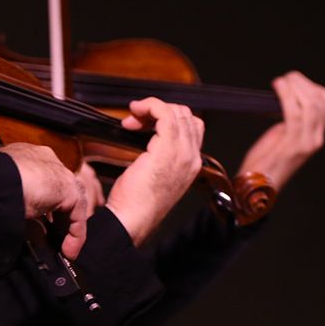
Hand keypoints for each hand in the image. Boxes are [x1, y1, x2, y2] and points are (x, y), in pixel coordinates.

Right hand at [0, 142, 93, 258]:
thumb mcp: (5, 202)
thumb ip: (23, 217)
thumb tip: (38, 237)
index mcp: (22, 157)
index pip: (41, 181)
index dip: (45, 206)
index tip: (42, 226)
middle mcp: (42, 159)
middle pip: (60, 190)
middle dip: (60, 217)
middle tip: (56, 240)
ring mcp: (57, 171)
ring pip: (72, 201)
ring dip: (69, 227)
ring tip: (64, 249)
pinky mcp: (67, 186)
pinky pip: (77, 213)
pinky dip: (75, 233)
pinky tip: (68, 250)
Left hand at [105, 98, 204, 245]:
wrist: (132, 220)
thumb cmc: (135, 201)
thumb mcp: (154, 174)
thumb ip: (158, 154)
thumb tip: (145, 132)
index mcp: (192, 163)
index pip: (191, 126)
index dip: (168, 117)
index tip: (142, 123)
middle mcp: (192, 157)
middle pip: (186, 116)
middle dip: (159, 110)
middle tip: (135, 120)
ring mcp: (183, 154)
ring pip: (177, 112)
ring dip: (152, 107)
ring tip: (133, 117)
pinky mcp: (167, 150)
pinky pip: (165, 114)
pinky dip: (150, 106)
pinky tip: (136, 111)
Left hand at [237, 70, 324, 192]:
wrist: (258, 188)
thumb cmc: (265, 161)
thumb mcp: (282, 136)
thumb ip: (290, 118)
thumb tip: (288, 96)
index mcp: (315, 135)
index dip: (313, 86)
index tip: (294, 80)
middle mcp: (316, 138)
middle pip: (323, 101)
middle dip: (304, 83)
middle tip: (287, 78)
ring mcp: (306, 143)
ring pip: (312, 105)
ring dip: (296, 87)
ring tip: (281, 82)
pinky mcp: (293, 146)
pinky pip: (295, 115)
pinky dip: (287, 97)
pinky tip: (278, 88)